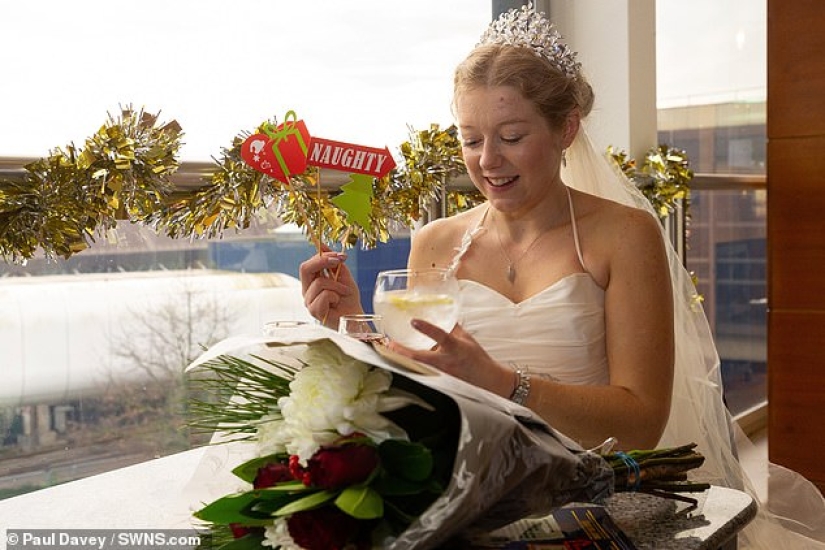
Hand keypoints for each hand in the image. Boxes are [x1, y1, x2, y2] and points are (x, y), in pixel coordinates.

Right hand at [299, 247, 361, 327]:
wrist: (355, 318)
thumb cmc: (348, 300)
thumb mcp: (343, 277)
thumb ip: (334, 263)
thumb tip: (323, 245)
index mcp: (311, 283)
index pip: (308, 264)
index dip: (322, 255)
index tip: (340, 254)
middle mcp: (306, 291)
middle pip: (305, 268)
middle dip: (323, 261)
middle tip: (339, 260)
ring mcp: (308, 302)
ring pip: (319, 282)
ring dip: (337, 285)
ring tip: (344, 293)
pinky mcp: (314, 311)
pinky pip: (324, 295)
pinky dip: (335, 296)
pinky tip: (337, 302)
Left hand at [386, 320, 513, 398]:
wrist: (488, 381)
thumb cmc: (478, 360)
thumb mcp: (466, 339)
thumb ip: (452, 328)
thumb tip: (442, 315)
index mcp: (455, 348)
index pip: (441, 335)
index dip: (426, 328)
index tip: (414, 321)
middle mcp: (447, 361)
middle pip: (420, 357)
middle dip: (402, 352)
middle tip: (389, 344)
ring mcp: (442, 374)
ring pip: (418, 367)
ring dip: (404, 360)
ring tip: (390, 352)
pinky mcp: (440, 381)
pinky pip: (423, 374)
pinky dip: (412, 368)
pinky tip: (402, 364)